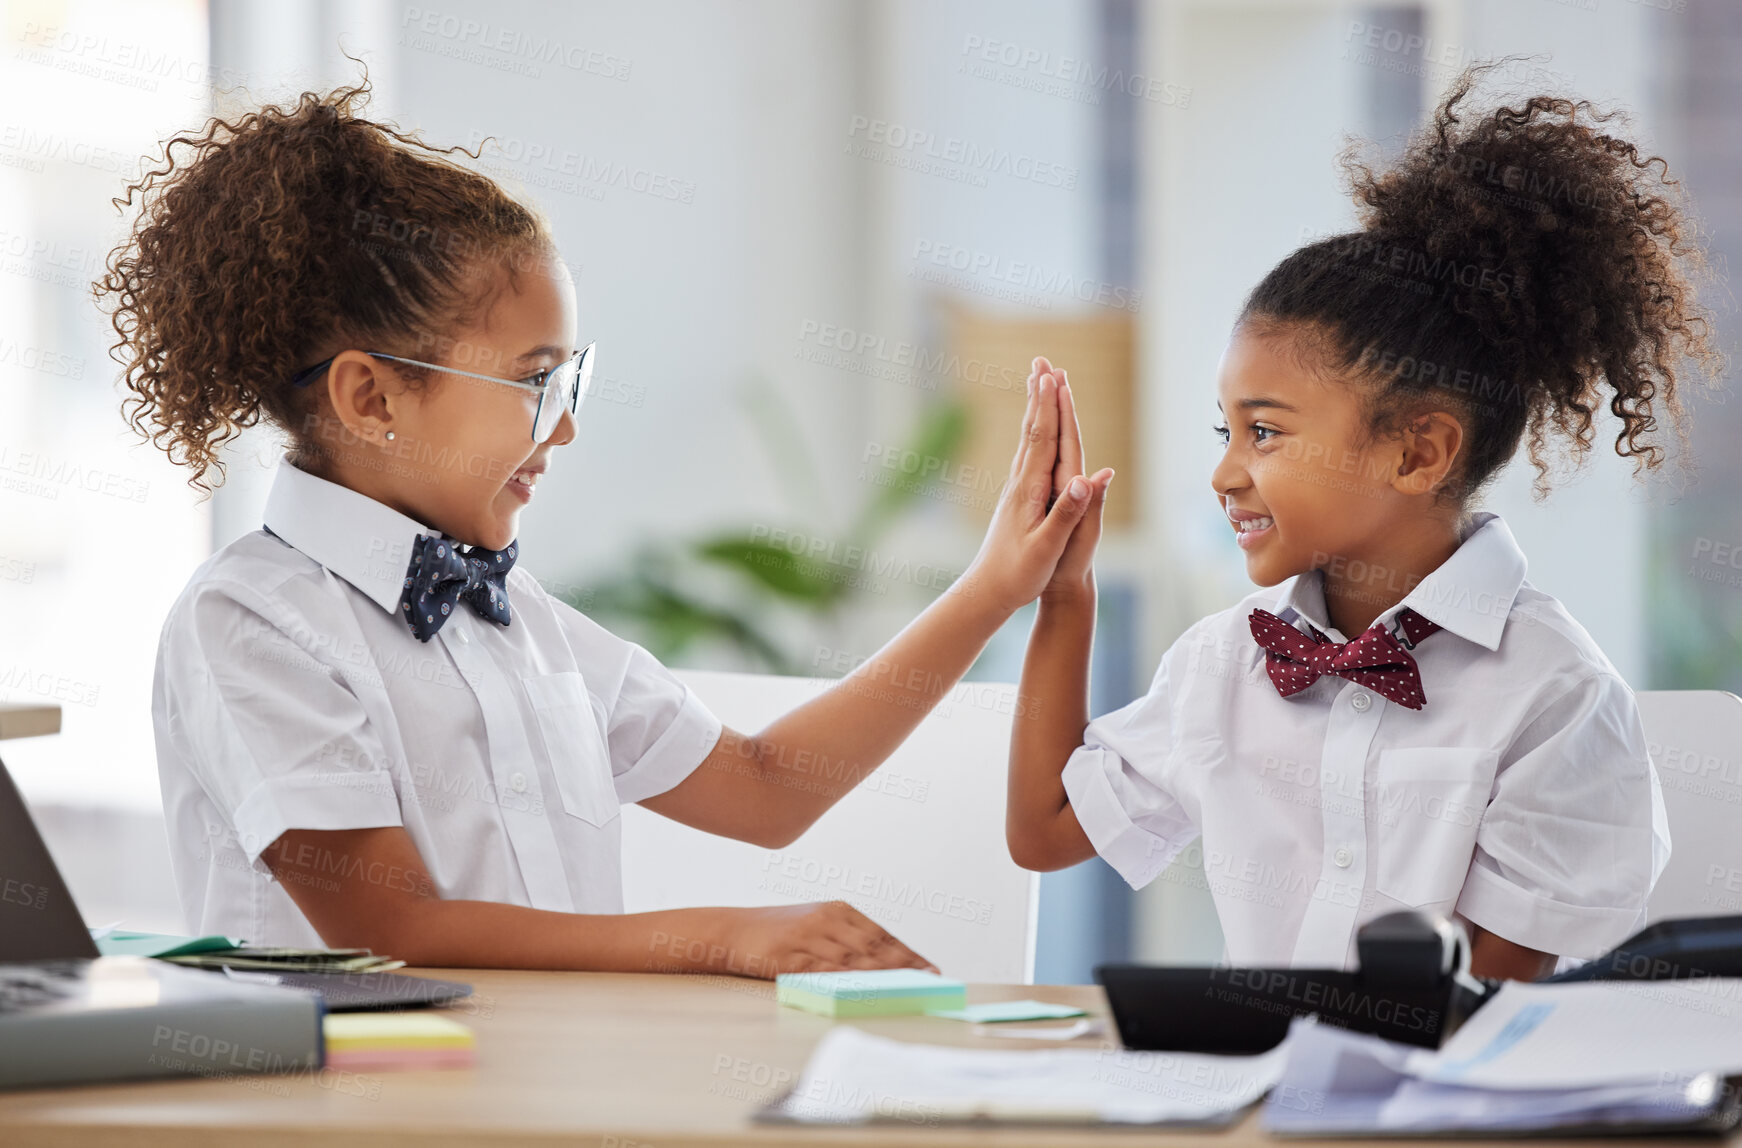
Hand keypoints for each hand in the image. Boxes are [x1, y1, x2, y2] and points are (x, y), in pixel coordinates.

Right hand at [717, 902, 935, 978]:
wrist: (733, 931)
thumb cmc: (779, 932)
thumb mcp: (816, 925)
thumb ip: (846, 939)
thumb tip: (883, 963)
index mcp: (837, 910)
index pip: (881, 934)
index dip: (907, 952)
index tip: (930, 968)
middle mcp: (826, 919)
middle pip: (872, 946)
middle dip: (903, 965)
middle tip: (927, 981)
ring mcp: (807, 937)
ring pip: (852, 960)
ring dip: (881, 975)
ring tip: (906, 989)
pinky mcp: (788, 957)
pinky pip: (822, 972)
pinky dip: (845, 982)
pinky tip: (863, 992)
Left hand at [961, 357, 1113, 613]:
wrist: (987, 592)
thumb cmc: (1019, 575)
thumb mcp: (1047, 548)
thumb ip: (1067, 513)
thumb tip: (1087, 479)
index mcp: (1031, 490)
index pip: (1044, 439)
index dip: (1051, 407)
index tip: (1054, 376)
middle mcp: (1021, 483)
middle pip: (1033, 430)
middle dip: (1040, 396)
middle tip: (1042, 362)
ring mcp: (1017, 490)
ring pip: (1029, 440)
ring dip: (1035, 409)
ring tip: (1037, 384)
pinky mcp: (1017, 499)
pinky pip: (1028, 457)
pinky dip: (1033, 434)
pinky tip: (1034, 431)